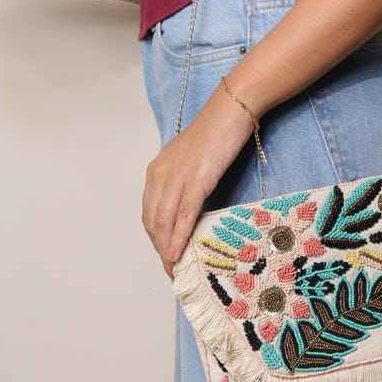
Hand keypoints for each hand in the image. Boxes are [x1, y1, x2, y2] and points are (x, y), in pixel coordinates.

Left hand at [142, 86, 256, 278]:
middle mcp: (160, 175)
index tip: (164, 255)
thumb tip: (190, 207)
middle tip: (170, 269)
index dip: (155, 237)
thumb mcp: (193, 160)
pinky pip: (183, 215)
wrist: (231, 113)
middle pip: (153, 220)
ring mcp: (176, 178)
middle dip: (159, 248)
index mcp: (157, 170)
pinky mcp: (195, 180)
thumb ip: (186, 182)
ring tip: (174, 268)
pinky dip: (179, 237)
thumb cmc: (217, 133)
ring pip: (164, 222)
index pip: (150, 211)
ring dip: (167, 248)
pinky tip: (180, 252)